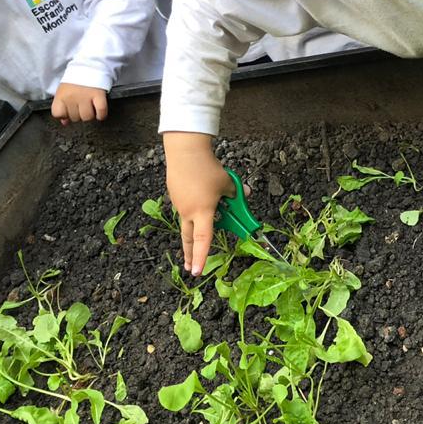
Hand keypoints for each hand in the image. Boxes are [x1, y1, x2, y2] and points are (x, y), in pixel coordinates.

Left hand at [52, 82, 108, 123]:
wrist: (90, 64)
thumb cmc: (76, 79)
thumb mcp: (63, 91)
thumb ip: (62, 107)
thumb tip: (64, 122)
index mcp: (61, 95)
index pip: (58, 114)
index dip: (64, 114)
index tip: (68, 110)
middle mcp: (72, 97)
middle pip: (74, 118)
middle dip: (78, 114)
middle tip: (81, 106)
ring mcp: (86, 97)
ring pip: (87, 117)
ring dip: (90, 115)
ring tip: (90, 108)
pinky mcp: (99, 96)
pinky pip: (101, 112)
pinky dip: (101, 115)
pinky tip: (99, 112)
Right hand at [164, 131, 238, 276]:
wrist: (185, 152)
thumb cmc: (207, 168)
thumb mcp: (227, 182)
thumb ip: (236, 193)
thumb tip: (247, 195)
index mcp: (203, 212)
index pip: (204, 240)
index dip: (202, 257)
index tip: (197, 272)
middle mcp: (188, 212)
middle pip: (189, 238)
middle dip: (191, 254)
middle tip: (190, 267)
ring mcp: (180, 204)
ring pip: (188, 220)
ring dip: (196, 223)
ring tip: (208, 206)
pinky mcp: (175, 195)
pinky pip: (185, 206)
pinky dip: (192, 207)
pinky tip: (198, 191)